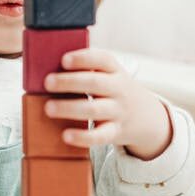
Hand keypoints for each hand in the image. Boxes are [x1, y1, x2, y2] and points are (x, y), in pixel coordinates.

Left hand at [43, 48, 173, 160]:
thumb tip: (49, 67)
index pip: (102, 59)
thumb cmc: (115, 92)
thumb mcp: (110, 76)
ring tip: (48, 108)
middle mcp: (119, 89)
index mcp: (115, 71)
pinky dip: (82, 137)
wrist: (147, 117)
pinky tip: (66, 135)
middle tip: (47, 82)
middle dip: (69, 82)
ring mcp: (118, 111)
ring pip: (94, 109)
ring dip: (69, 108)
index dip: (83, 58)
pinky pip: (100, 136)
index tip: (64, 59)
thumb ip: (88, 70)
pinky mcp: (116, 132)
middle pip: (95, 82)